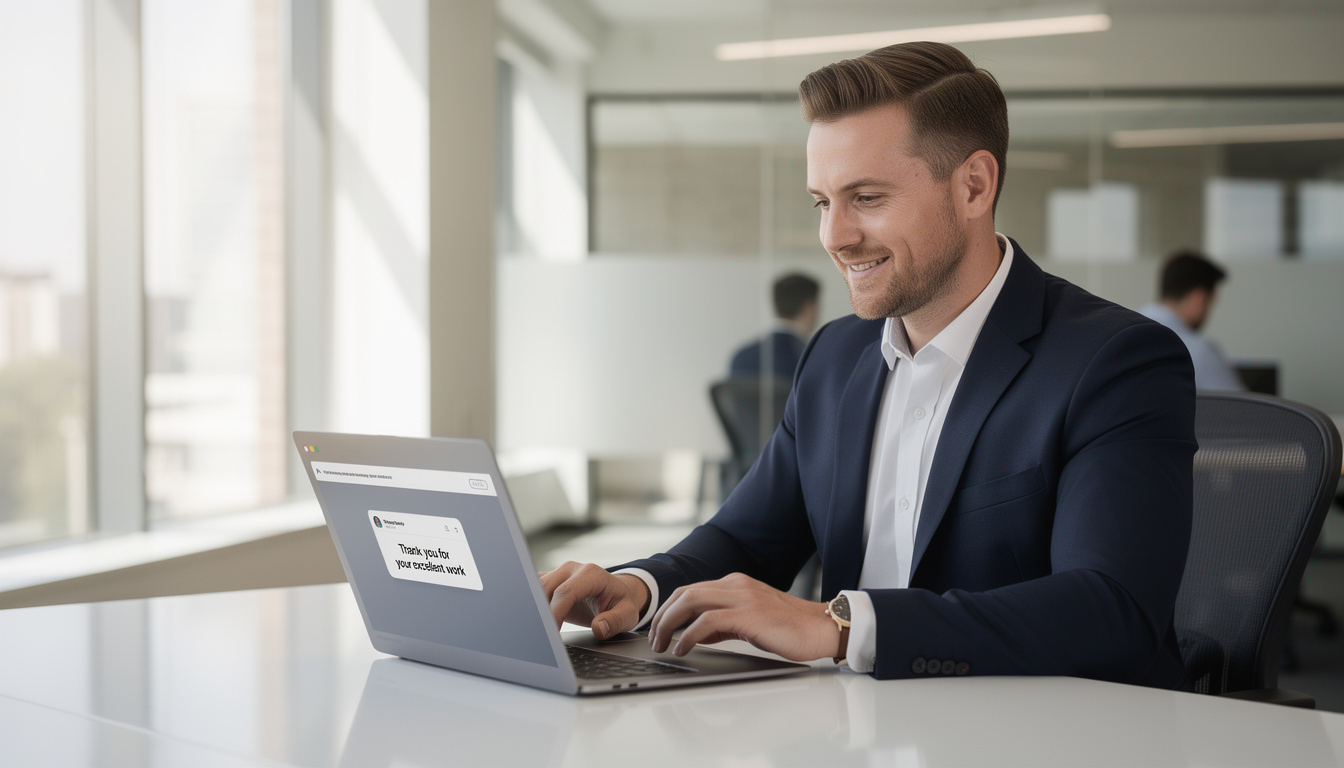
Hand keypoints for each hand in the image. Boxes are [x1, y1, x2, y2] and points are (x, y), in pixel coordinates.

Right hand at [538, 561, 650, 639]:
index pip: (565, 592)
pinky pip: (533, 589)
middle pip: (545, 588)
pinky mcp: (551, 580)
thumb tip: (599, 627)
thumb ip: (615, 621)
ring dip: (533, 609)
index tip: (551, 634)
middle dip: (540, 613)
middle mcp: (571, 569)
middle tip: (539, 637)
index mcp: (591, 574)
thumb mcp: (628, 614)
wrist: (616, 594)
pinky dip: (531, 605)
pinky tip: (533, 622)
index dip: (555, 614)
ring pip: (535, 588)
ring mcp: (559, 573)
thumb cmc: (621, 603)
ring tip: (535, 631)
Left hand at [648, 573, 838, 661]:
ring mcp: (743, 597)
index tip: (659, 629)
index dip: (669, 609)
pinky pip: (707, 621)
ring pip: (691, 601)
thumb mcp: (750, 622)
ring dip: (669, 624)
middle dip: (663, 616)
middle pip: (684, 593)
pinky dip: (689, 634)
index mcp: (736, 583)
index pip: (691, 590)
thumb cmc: (790, 629)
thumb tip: (697, 634)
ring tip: (662, 644)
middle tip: (653, 639)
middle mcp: (736, 585)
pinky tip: (683, 648)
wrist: (822, 628)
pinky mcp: (749, 615)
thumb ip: (724, 624)